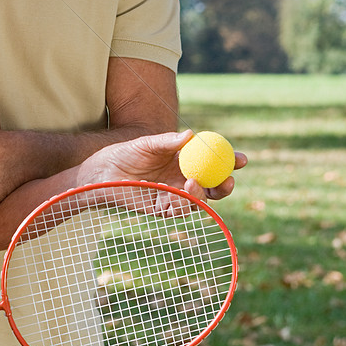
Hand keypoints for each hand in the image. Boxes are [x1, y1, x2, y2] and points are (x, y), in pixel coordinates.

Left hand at [77, 130, 247, 201]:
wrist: (102, 174)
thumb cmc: (125, 153)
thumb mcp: (147, 144)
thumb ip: (167, 141)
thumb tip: (190, 135)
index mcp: (185, 160)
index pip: (214, 162)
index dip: (231, 161)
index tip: (242, 159)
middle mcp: (184, 178)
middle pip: (214, 186)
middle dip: (226, 185)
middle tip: (229, 180)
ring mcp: (175, 195)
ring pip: (200, 200)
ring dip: (201, 194)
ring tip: (190, 182)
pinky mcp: (164, 209)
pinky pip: (180, 211)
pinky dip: (180, 204)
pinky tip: (171, 196)